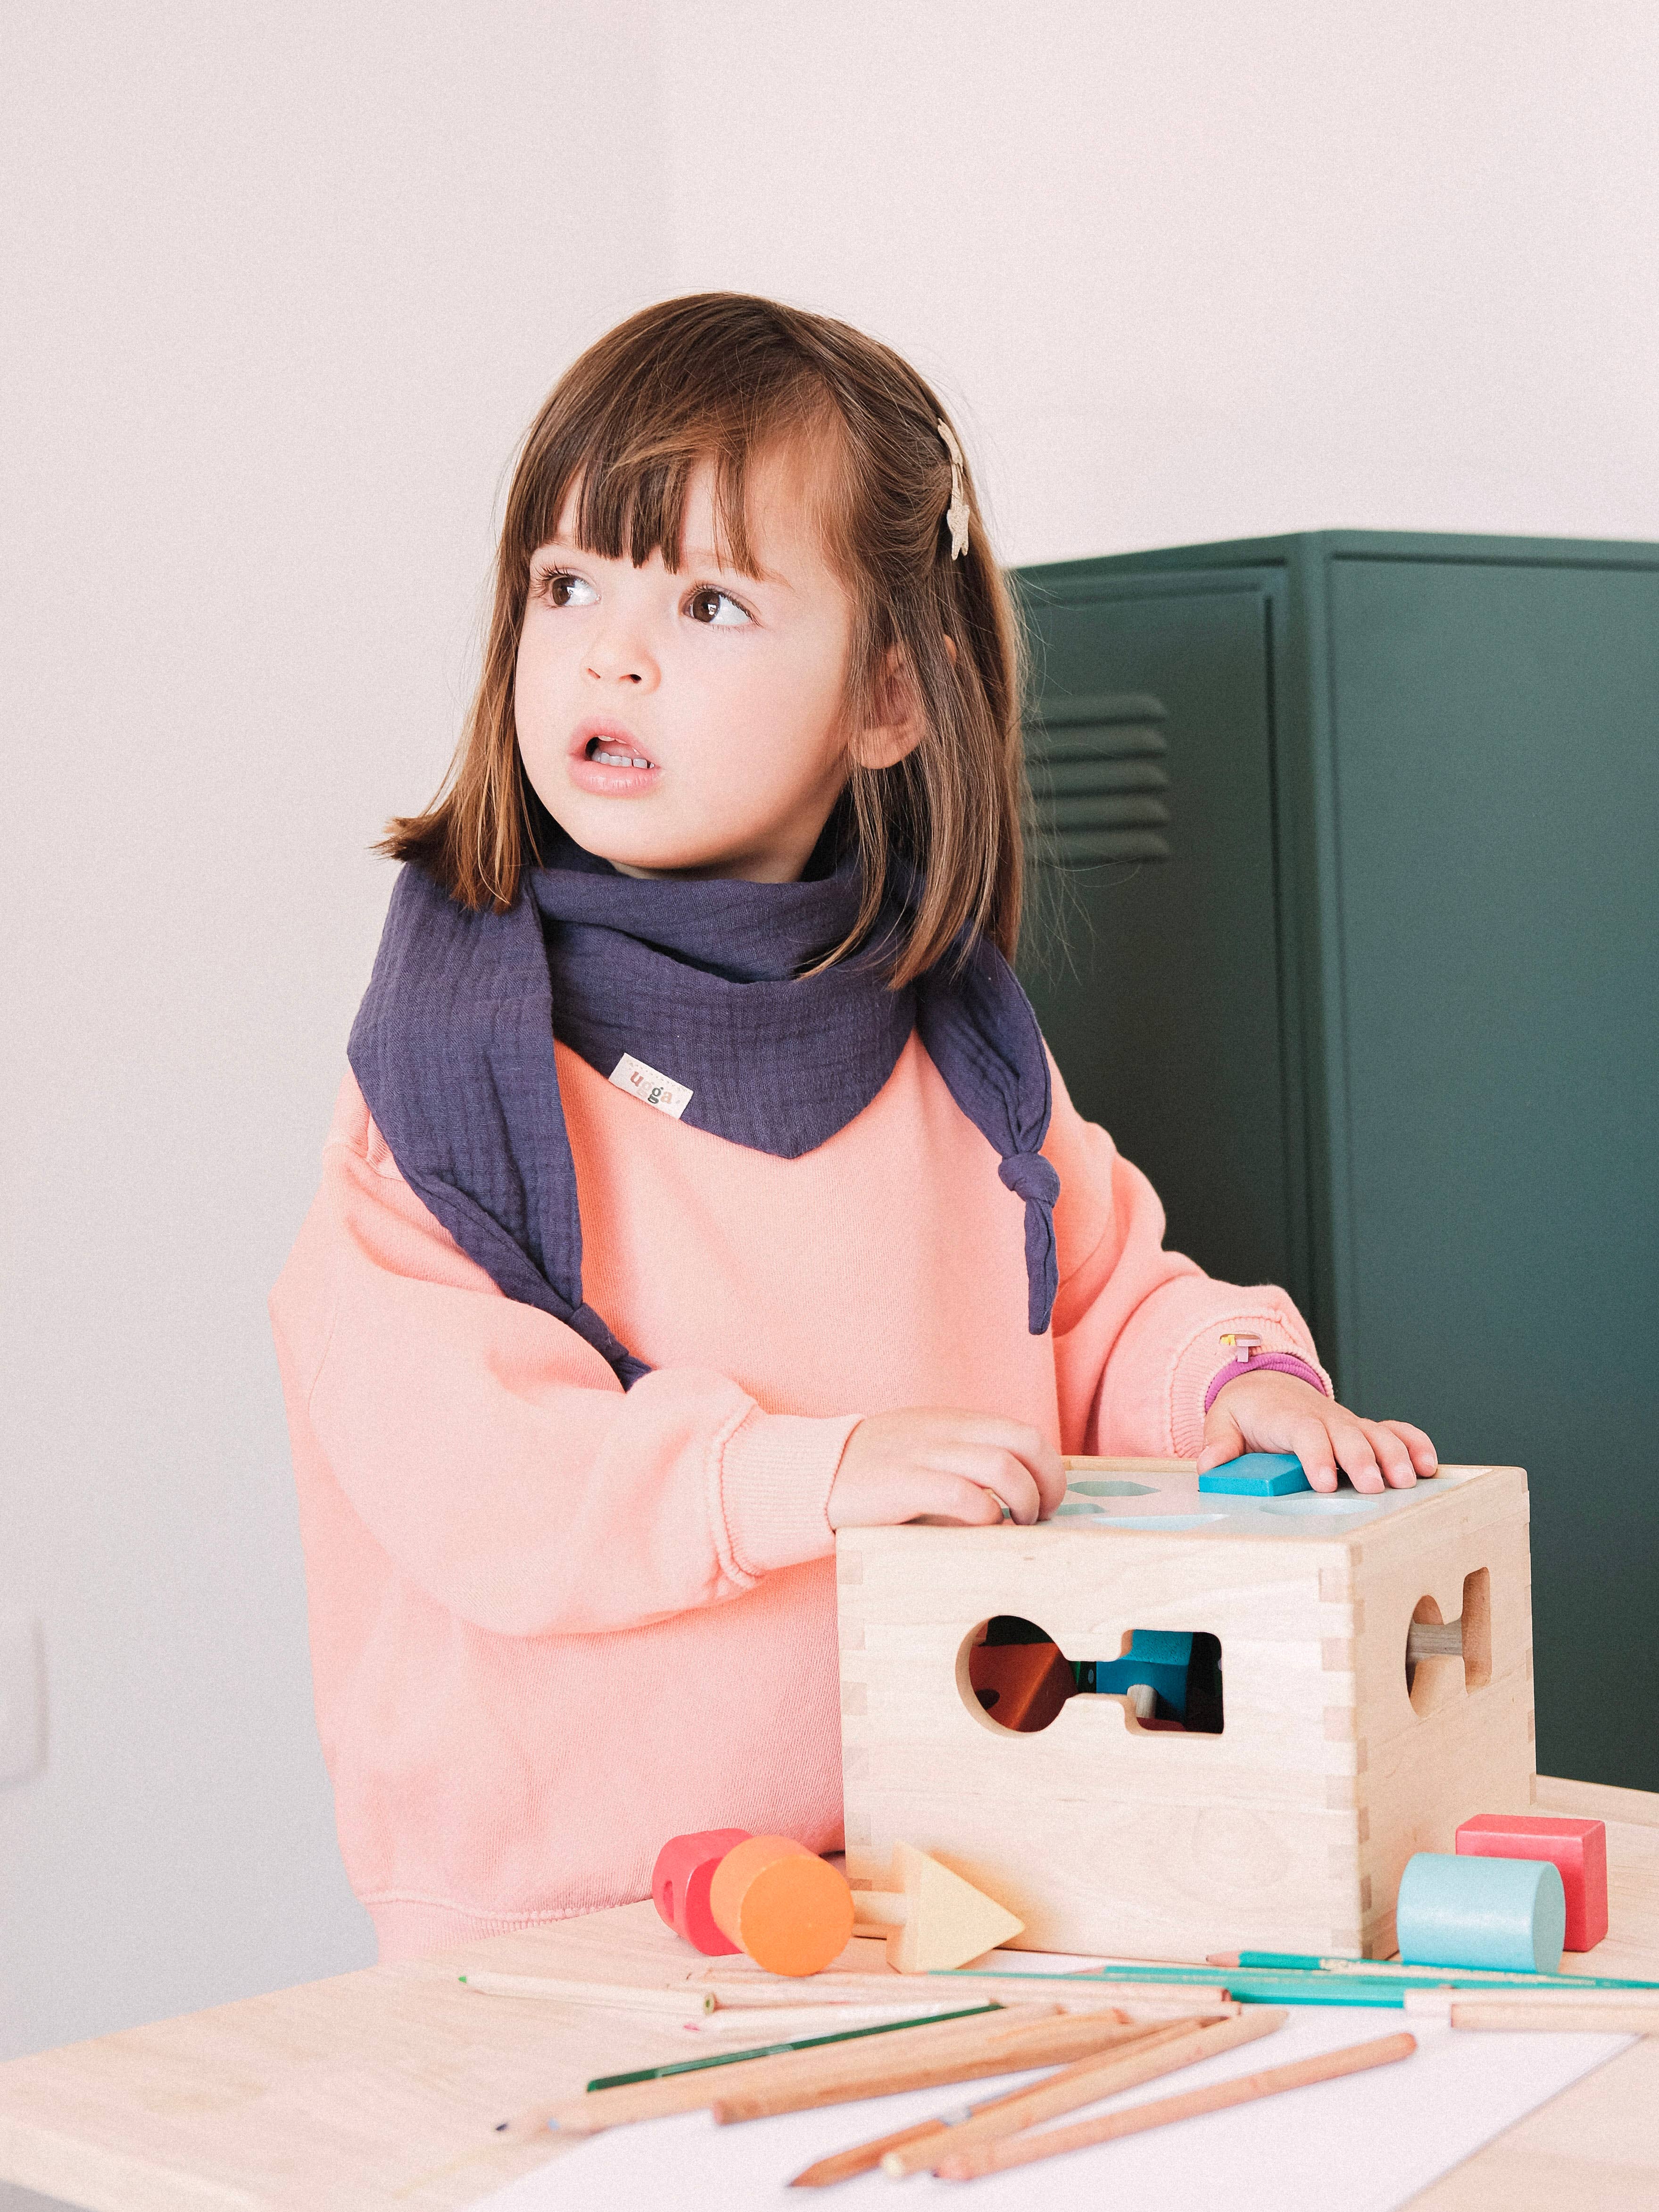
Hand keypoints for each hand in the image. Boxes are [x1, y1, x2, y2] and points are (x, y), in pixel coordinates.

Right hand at [827, 1409, 1068, 1529]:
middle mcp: (946, 1432)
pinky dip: (986, 1517)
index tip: (1047, 1500)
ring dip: (1023, 1502)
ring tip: (1016, 1526)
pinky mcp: (905, 1484)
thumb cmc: (877, 1473)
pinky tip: (982, 1531)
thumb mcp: (926, 1450)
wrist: (815, 1474)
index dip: (1050, 1468)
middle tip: (1042, 1515)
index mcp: (955, 1423)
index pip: (1025, 1433)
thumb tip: (1020, 1496)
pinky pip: (963, 1496)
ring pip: (1002, 1467)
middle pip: (1025, 1443)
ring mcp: (926, 1455)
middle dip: (1049, 1484)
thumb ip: (965, 1461)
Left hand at [1197, 1369, 1437, 1494]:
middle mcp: (1323, 1418)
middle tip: (1374, 1486)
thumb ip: (1219, 1442)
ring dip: (1395, 1455)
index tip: (1325, 1482)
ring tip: (1407, 1480)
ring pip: (1376, 1434)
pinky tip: (1428, 1464)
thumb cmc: (1247, 1410)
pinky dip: (1413, 1443)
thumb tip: (1209, 1463)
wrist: (1266, 1385)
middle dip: (1363, 1459)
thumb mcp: (1222, 1420)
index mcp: (1288, 1417)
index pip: (1305, 1433)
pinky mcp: (1363, 1429)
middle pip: (1348, 1435)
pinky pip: (1394, 1431)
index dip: (1317, 1456)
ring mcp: (1347, 1423)